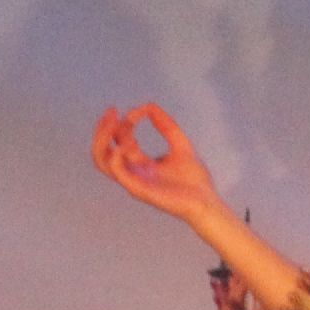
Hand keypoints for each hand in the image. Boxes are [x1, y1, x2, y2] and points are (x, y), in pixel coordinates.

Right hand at [95, 103, 224, 228]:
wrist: (206, 203)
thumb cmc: (195, 181)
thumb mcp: (180, 144)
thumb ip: (166, 125)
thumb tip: (149, 106)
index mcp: (141, 163)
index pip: (121, 140)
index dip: (126, 122)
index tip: (141, 111)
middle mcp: (133, 172)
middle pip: (104, 151)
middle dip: (103, 130)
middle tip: (111, 111)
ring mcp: (134, 181)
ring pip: (102, 162)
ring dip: (102, 140)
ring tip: (113, 123)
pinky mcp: (138, 189)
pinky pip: (118, 173)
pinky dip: (116, 157)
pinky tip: (126, 145)